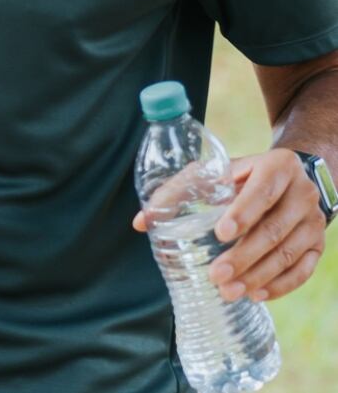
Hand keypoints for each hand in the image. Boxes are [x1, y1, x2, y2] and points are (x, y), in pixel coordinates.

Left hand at [132, 148, 325, 302]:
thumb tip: (142, 222)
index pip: (262, 192)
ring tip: (229, 290)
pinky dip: (282, 285)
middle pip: (275, 229)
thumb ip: (178, 191)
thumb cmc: (240, 175)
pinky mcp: (318, 244)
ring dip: (259, 276)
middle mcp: (302, 193)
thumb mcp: (214, 172)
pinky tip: (257, 294)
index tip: (220, 234)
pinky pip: (304, 269)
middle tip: (216, 275)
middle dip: (244, 256)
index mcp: (277, 166)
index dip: (243, 213)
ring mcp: (313, 220)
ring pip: (289, 253)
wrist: (289, 178)